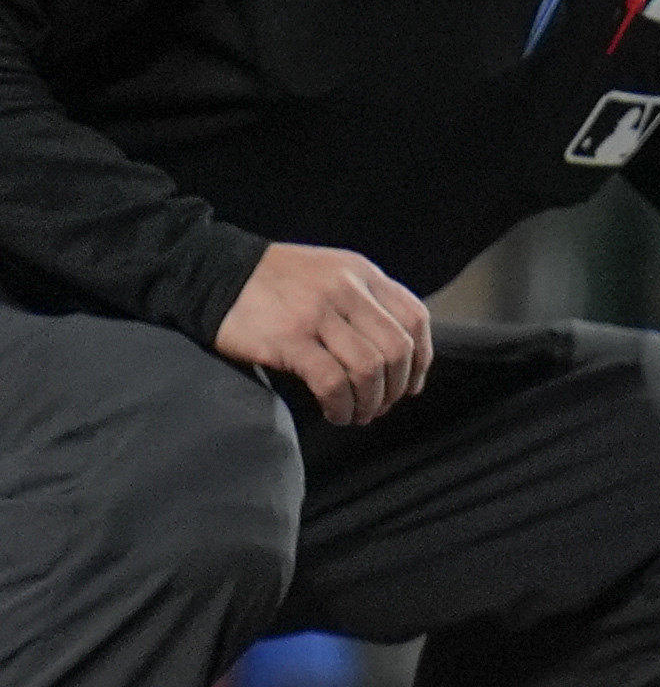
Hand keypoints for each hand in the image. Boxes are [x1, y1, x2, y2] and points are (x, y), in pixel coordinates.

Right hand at [218, 243, 434, 425]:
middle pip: (397, 348)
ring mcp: (318, 314)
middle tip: (382, 406)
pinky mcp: (288, 340)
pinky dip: (341, 405)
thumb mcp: (330, 273)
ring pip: (369, 368)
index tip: (412, 384)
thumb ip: (363, 300)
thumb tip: (396, 352)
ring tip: (357, 414)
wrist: (211, 272)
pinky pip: (332, 381)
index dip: (421, 358)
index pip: (415, 317)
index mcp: (361, 273)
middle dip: (396, 387)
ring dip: (369, 401)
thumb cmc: (272, 281)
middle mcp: (346, 290)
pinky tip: (335, 412)